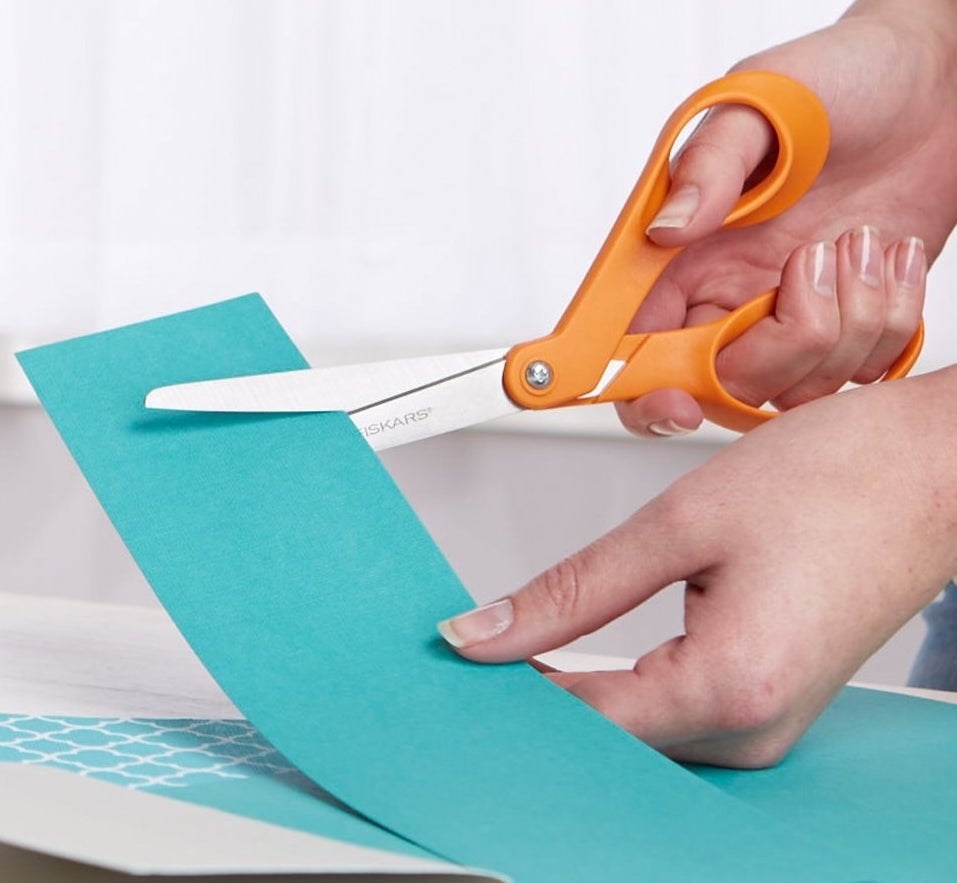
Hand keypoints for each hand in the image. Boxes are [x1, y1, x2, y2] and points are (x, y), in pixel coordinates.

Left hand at [438, 362, 956, 766]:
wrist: (929, 469)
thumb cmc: (840, 482)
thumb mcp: (680, 522)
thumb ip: (573, 588)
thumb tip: (487, 629)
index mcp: (732, 686)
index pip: (581, 721)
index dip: (508, 690)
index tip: (462, 657)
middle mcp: (756, 726)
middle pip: (609, 736)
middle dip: (539, 693)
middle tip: (485, 643)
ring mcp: (768, 721)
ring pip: (639, 728)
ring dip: (579, 689)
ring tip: (528, 642)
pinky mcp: (770, 698)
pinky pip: (675, 711)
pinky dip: (625, 684)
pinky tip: (589, 653)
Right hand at [623, 0, 956, 435]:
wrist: (932, 89)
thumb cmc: (836, 85)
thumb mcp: (758, 107)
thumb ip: (707, 168)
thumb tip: (666, 229)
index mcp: (682, 260)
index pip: (636, 351)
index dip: (646, 392)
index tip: (679, 404)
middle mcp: (726, 300)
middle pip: (725, 386)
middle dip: (785, 342)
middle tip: (815, 260)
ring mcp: (785, 319)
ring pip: (799, 390)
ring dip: (849, 319)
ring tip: (862, 240)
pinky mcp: (844, 327)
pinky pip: (861, 372)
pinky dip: (889, 318)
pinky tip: (887, 256)